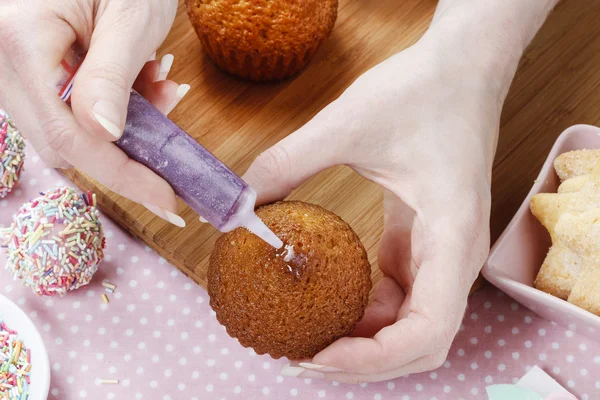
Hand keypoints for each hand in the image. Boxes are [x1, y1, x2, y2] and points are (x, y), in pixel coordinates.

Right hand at [0, 0, 186, 225]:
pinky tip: (144, 85)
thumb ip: (111, 76)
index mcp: (23, 42)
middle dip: (126, 152)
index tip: (167, 200)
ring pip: (70, 133)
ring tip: (160, 89)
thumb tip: (102, 135)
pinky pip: (72, 114)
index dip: (122, 174)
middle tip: (171, 141)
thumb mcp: (128, 19)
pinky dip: (115, 114)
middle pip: (64, 143)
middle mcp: (6, 63)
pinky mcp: (34, 76)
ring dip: (125, 131)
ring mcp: (17, 72)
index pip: (70, 135)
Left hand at [243, 31, 502, 382]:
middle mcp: (456, 256)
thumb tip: (239, 203)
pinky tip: (328, 298)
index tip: (314, 354)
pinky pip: (400, 294)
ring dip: (363, 339)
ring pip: (410, 324)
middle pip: (419, 344)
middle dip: (363, 361)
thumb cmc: (423, 90)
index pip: (425, 333)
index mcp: (451, 237)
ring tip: (307, 334)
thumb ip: (288, 162)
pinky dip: (366, 309)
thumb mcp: (347, 123)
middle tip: (300, 354)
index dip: (370, 360)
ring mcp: (443, 251)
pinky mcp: (426, 239)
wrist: (462, 68)